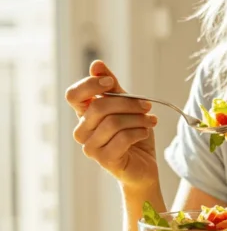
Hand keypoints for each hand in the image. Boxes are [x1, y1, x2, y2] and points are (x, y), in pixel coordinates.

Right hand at [65, 60, 158, 189]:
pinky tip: (145, 133)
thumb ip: (111, 86)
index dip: (90, 85)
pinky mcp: (104, 160)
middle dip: (128, 103)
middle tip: (147, 105)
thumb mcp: (125, 106)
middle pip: (99, 106)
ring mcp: (90, 147)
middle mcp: (82, 131)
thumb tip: (96, 64)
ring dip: (138, 119)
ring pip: (113, 122)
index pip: (73, 95)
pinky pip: (122, 139)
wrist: (143, 166)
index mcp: (84, 114)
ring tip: (151, 121)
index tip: (112, 84)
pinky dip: (139, 132)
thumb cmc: (132, 134)